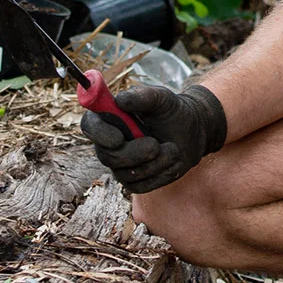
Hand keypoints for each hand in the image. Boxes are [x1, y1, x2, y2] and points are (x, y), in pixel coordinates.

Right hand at [80, 84, 226, 193]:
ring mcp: (120, 165)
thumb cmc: (172, 111)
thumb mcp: (162, 98)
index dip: (99, 134)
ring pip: (125, 174)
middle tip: (155, 145)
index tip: (119, 138)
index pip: (90, 126)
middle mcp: (109, 144)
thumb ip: (141, 97)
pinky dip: (160, 174)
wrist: (192, 132)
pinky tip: (172, 160)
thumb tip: (119, 100)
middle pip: (107, 156)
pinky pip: (140, 186)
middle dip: (133, 153)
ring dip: (154, 163)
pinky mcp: (134, 182)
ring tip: (173, 148)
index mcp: (109, 118)